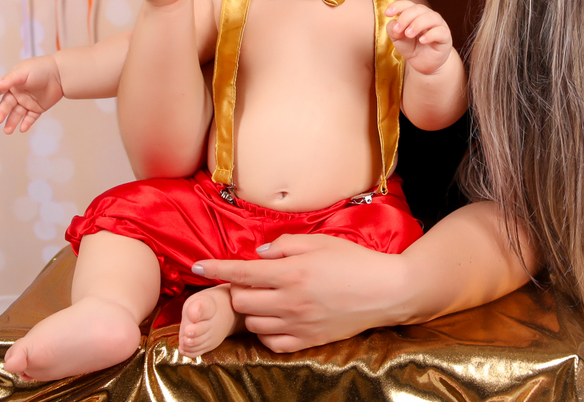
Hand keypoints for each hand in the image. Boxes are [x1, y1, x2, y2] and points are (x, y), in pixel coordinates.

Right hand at [0, 56, 63, 133]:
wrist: (61, 74)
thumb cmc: (41, 68)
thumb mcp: (23, 72)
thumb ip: (10, 80)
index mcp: (12, 82)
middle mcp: (18, 93)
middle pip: (7, 104)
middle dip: (2, 112)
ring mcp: (27, 101)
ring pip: (17, 113)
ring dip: (12, 122)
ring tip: (8, 130)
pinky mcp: (37, 108)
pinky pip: (30, 117)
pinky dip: (26, 123)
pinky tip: (22, 129)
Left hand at [192, 234, 408, 351]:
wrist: (385, 292)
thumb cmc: (353, 261)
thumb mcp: (319, 241)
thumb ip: (284, 245)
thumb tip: (259, 254)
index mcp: (292, 272)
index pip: (242, 272)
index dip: (216, 268)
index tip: (198, 267)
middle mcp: (290, 301)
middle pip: (242, 301)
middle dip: (238, 289)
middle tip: (250, 280)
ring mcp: (298, 324)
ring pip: (253, 323)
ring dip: (252, 310)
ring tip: (266, 298)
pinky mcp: (307, 341)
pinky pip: (271, 342)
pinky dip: (266, 331)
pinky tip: (276, 318)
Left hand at [385, 1, 453, 74]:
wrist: (425, 64)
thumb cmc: (413, 48)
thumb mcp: (398, 40)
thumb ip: (393, 30)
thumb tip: (393, 24)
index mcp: (415, 14)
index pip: (407, 4)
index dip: (397, 6)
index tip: (387, 14)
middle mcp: (427, 16)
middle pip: (418, 8)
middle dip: (405, 17)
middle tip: (398, 30)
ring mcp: (438, 25)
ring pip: (430, 17)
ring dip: (417, 24)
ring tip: (408, 34)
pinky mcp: (445, 36)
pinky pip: (440, 31)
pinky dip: (430, 35)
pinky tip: (422, 41)